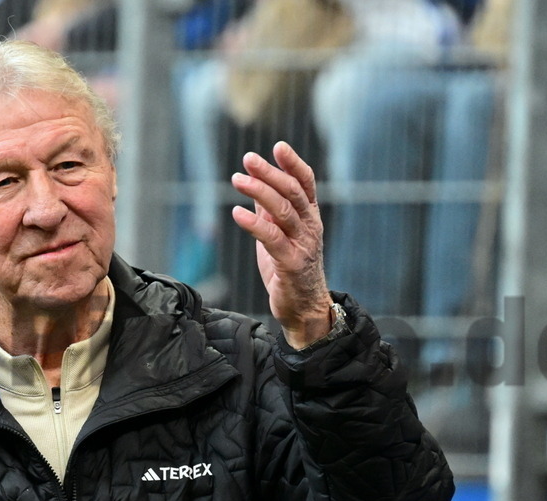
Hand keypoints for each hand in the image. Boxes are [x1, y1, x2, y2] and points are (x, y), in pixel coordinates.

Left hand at [231, 141, 332, 347]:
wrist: (304, 308)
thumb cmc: (291, 269)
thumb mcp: (280, 235)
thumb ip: (271, 211)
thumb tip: (255, 184)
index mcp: (309, 217)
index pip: (305, 183)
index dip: (293, 163)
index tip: (278, 146)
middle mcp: (310, 227)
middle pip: (292, 192)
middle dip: (270, 173)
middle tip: (248, 158)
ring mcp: (302, 245)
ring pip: (283, 211)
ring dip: (259, 192)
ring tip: (237, 180)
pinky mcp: (291, 263)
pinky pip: (272, 238)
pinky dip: (254, 224)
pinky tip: (237, 213)